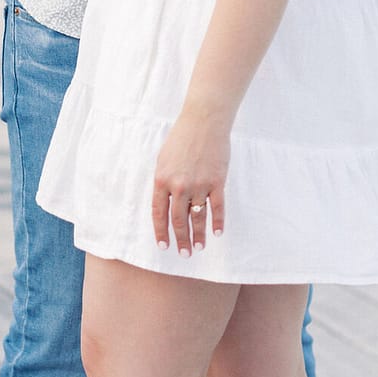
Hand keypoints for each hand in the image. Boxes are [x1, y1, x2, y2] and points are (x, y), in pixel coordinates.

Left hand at [152, 109, 229, 253]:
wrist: (203, 122)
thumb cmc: (181, 138)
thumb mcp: (163, 159)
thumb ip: (164, 182)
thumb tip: (166, 202)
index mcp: (162, 180)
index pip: (159, 214)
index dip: (161, 232)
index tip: (164, 245)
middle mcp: (179, 186)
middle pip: (178, 220)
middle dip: (180, 239)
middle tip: (184, 254)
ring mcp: (199, 185)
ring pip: (198, 217)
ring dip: (198, 235)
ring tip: (199, 248)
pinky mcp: (216, 182)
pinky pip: (217, 207)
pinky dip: (218, 222)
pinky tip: (217, 233)